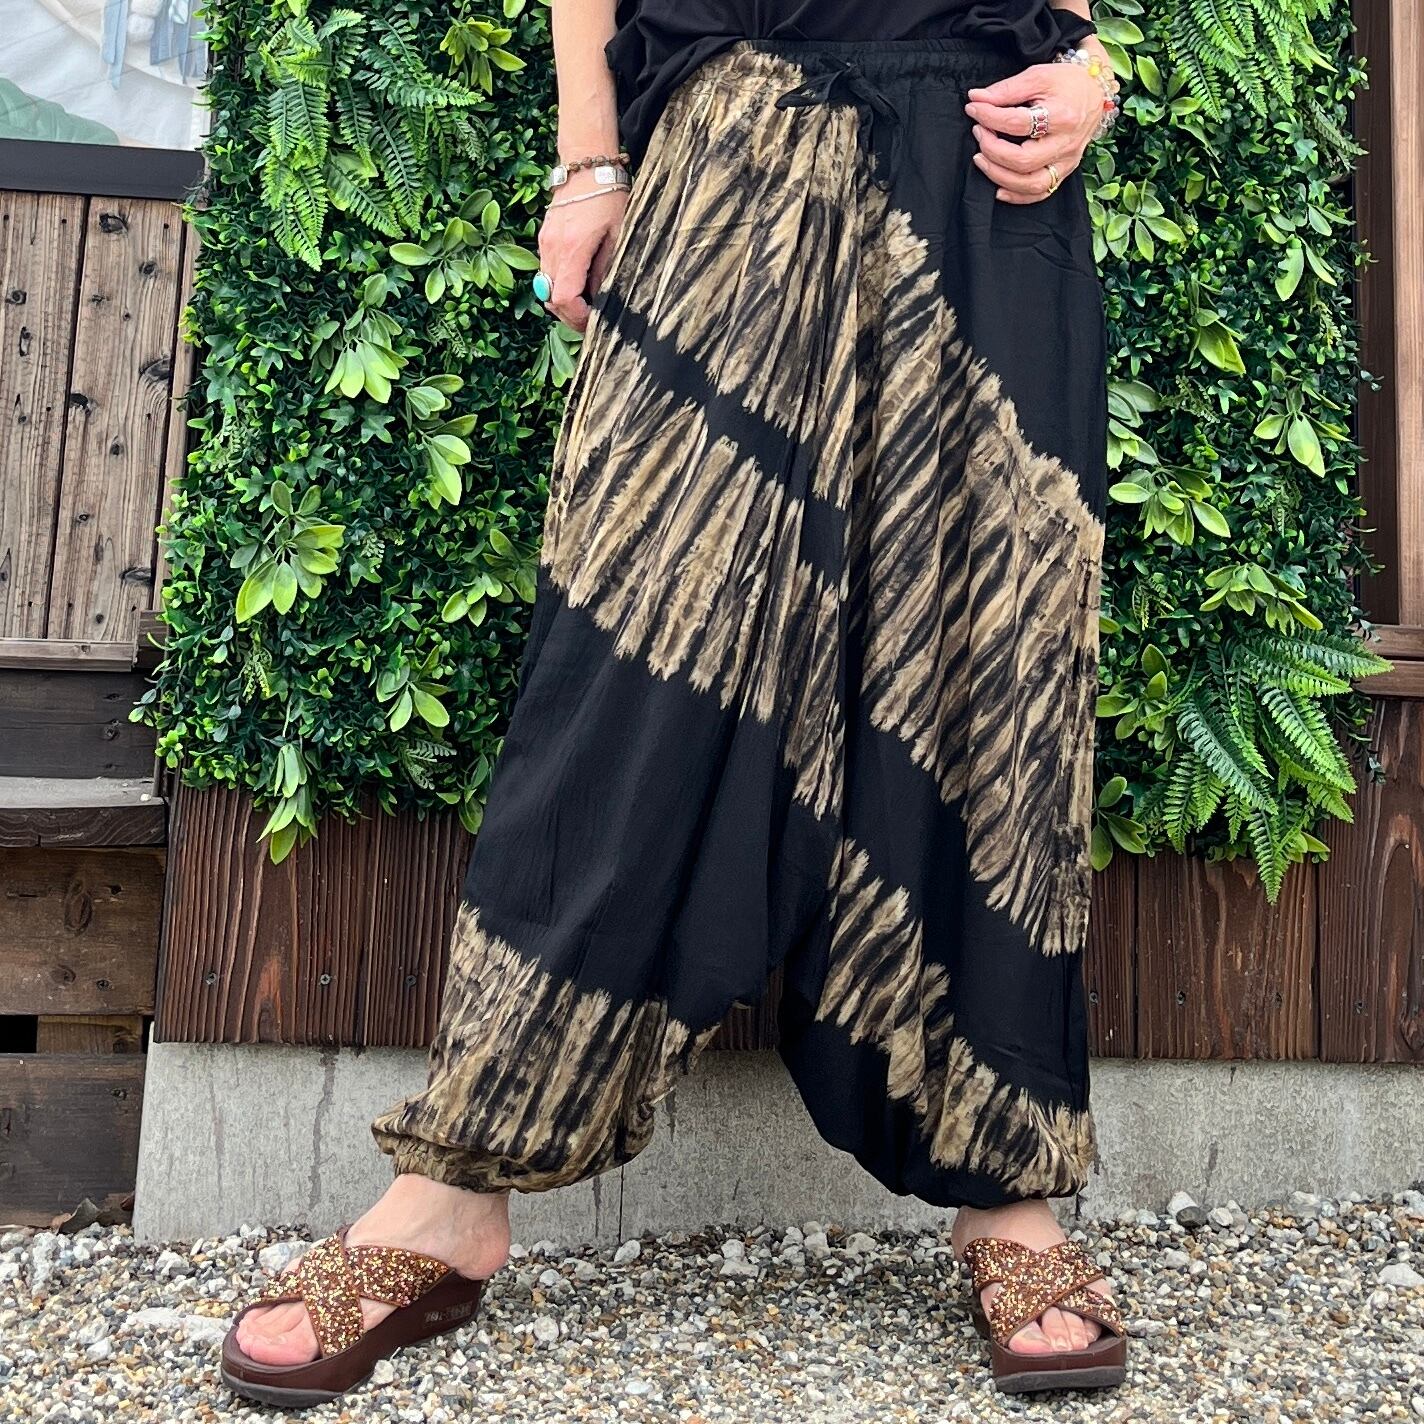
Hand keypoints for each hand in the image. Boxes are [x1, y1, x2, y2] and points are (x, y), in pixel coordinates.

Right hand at [536, 168, 630, 331]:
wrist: (586, 165)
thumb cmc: (608, 196)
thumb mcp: (619, 235)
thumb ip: (607, 268)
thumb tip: (601, 297)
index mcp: (573, 248)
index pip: (564, 298)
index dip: (577, 317)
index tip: (594, 321)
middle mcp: (553, 248)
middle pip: (551, 299)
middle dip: (570, 316)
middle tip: (591, 322)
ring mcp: (545, 243)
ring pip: (545, 289)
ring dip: (563, 303)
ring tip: (586, 306)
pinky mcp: (545, 239)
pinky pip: (546, 273)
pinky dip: (559, 286)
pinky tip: (579, 285)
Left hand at [963, 42, 1108, 203]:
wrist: (1095, 91)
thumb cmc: (1066, 83)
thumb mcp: (1038, 76)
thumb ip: (1006, 89)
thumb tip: (977, 98)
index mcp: (1062, 116)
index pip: (1018, 123)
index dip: (990, 117)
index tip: (974, 108)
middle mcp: (1066, 143)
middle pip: (1023, 161)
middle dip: (993, 150)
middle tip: (979, 134)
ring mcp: (1066, 162)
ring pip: (1031, 184)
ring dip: (999, 176)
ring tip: (981, 159)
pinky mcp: (1064, 172)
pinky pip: (1040, 194)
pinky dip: (1016, 196)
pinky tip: (998, 187)